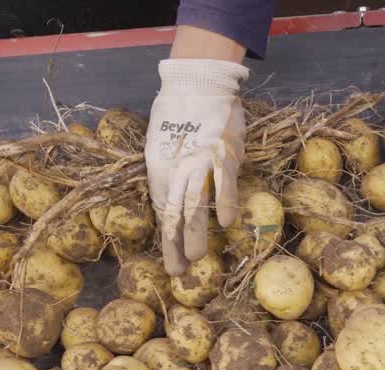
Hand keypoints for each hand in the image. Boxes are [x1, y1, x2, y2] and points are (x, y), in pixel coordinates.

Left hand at [145, 59, 248, 274]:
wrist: (197, 81)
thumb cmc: (177, 114)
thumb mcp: (160, 146)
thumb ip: (168, 174)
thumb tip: (171, 202)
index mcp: (158, 170)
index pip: (162, 214)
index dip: (167, 242)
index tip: (172, 266)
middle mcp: (175, 169)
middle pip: (175, 215)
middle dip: (177, 247)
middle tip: (181, 272)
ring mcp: (199, 162)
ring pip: (195, 203)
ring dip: (196, 232)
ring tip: (198, 258)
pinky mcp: (222, 152)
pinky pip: (225, 182)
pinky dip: (225, 202)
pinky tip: (226, 224)